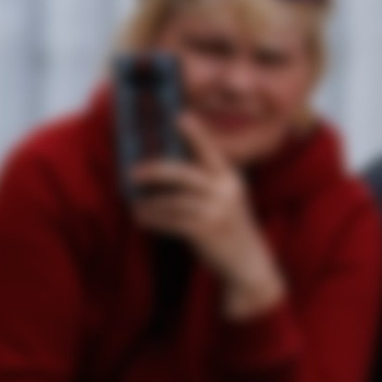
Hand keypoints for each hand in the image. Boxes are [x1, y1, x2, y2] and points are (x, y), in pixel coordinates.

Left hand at [126, 120, 286, 318]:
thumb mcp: (227, 199)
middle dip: (154, 170)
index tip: (179, 117)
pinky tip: (141, 218)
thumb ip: (207, 183)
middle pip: (181, 173)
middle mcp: (225, 190)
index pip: (210, 150)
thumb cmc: (229, 228)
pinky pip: (170, 221)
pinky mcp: (206, 230)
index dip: (196, 133)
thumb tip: (166, 168)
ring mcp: (216, 210)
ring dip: (149, 202)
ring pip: (171, 200)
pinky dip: (153, 219)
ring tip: (134, 204)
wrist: (249, 264)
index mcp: (230, 178)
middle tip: (132, 172)